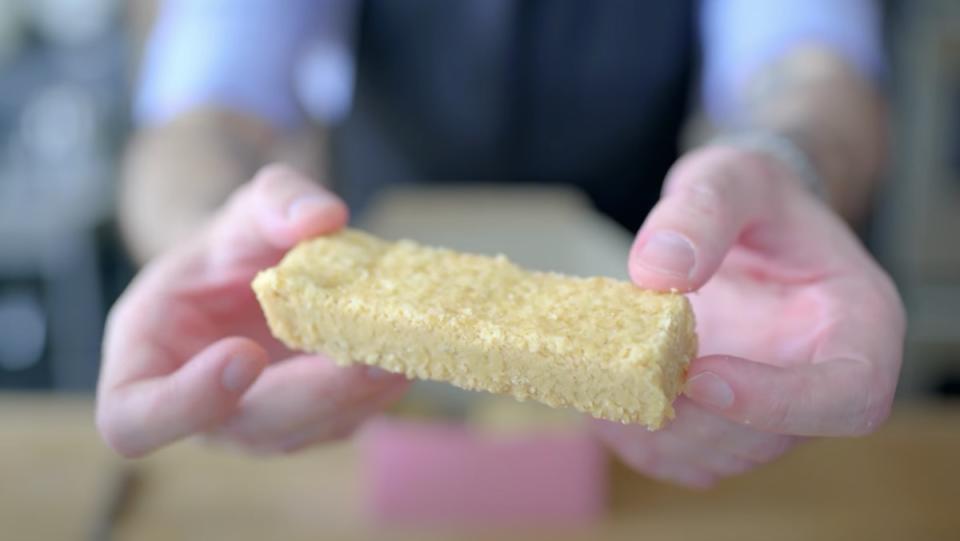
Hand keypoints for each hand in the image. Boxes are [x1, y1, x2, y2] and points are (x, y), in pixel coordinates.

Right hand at [97, 165, 408, 456]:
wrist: (258, 272)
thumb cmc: (232, 245)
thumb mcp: (242, 207)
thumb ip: (274, 200)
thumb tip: (322, 217)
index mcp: (145, 364)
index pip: (135, 419)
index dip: (186, 403)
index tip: (246, 353)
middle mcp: (205, 410)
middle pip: (250, 429)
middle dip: (314, 396)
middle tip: (370, 358)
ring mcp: (262, 423)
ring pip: (308, 431)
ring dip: (359, 397)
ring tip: (405, 351)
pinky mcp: (314, 421)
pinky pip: (345, 420)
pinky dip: (379, 389)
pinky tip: (410, 351)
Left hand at [595, 145, 904, 487]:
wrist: (746, 224)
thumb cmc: (755, 198)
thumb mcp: (733, 176)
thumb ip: (703, 210)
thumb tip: (658, 271)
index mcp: (858, 324)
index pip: (849, 394)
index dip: (778, 403)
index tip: (700, 376)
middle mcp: (822, 381)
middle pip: (772, 438)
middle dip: (692, 420)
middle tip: (621, 379)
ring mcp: (776, 411)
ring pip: (724, 457)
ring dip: (659, 438)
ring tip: (601, 388)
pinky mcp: (730, 425)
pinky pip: (691, 458)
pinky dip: (642, 443)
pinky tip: (604, 404)